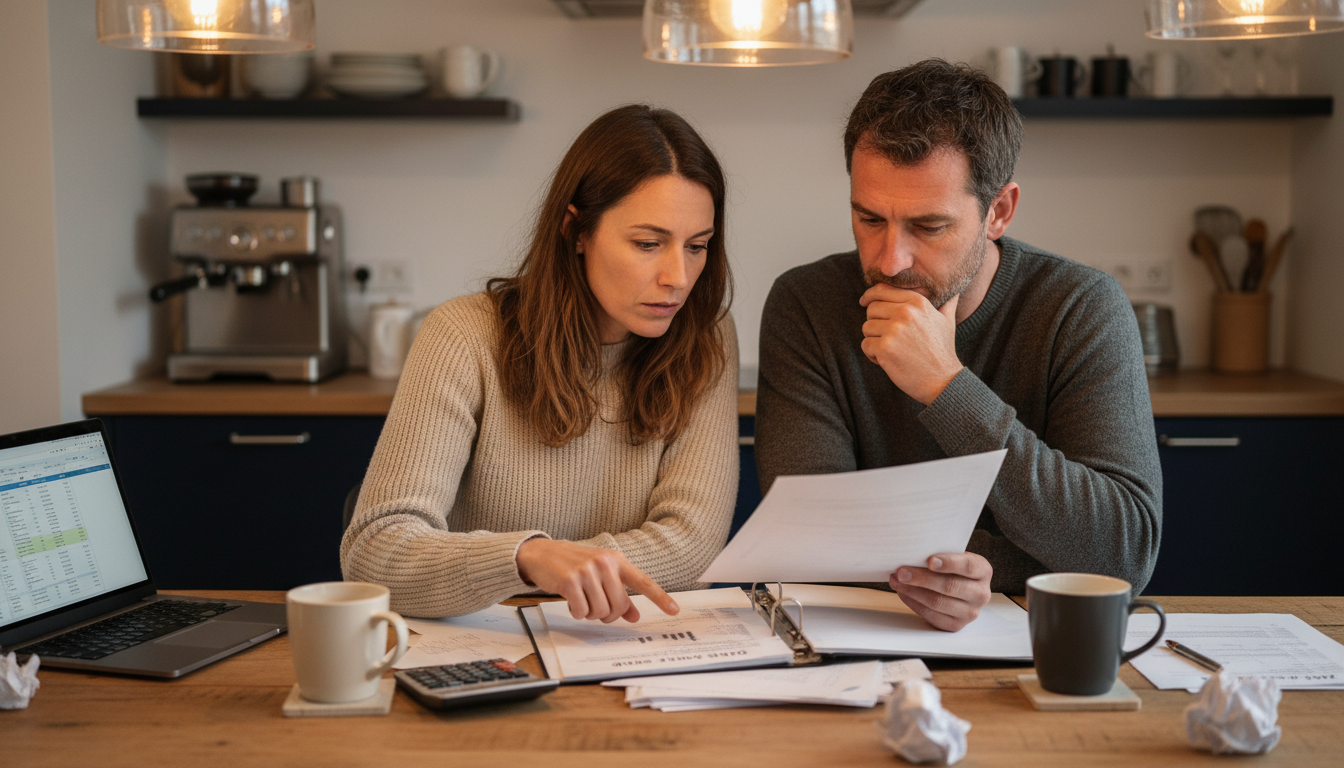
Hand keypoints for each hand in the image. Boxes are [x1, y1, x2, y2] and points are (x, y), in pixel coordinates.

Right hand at [515, 538, 678, 622]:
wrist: (542, 553)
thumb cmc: (574, 564)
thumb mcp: (599, 574)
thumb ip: (619, 593)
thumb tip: (634, 615)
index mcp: (616, 560)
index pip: (643, 581)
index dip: (660, 597)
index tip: (674, 610)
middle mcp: (604, 563)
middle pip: (618, 607)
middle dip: (608, 614)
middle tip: (596, 608)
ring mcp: (587, 571)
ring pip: (600, 612)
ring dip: (590, 613)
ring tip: (582, 600)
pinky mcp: (570, 581)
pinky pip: (581, 612)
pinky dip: (577, 612)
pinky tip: (571, 600)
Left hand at [858, 285, 962, 404]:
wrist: (943, 381)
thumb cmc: (943, 352)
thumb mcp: (947, 322)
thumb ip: (947, 303)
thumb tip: (954, 290)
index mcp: (917, 302)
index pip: (882, 290)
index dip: (869, 296)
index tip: (864, 301)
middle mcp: (905, 312)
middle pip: (871, 309)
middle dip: (875, 323)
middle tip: (887, 338)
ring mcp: (894, 330)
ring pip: (866, 328)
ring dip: (874, 340)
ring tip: (891, 351)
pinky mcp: (885, 348)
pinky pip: (865, 345)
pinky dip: (872, 355)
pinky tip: (887, 361)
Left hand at [889, 552, 991, 631]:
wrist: (960, 590)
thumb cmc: (953, 568)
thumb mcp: (955, 557)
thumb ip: (941, 554)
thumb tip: (913, 553)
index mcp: (983, 571)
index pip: (968, 567)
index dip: (949, 563)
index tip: (929, 560)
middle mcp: (981, 594)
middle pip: (949, 586)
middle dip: (921, 578)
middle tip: (901, 572)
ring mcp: (970, 613)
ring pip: (937, 602)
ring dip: (913, 591)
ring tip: (897, 581)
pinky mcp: (955, 625)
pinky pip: (931, 615)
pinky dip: (913, 603)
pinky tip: (903, 592)